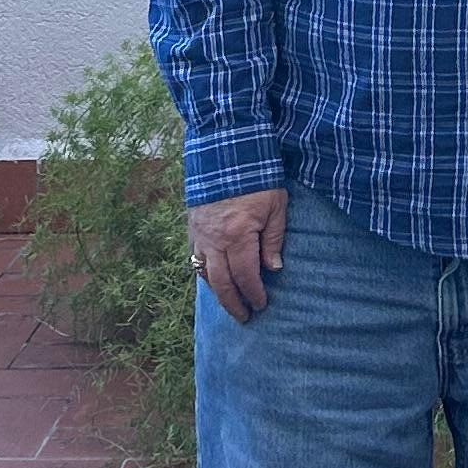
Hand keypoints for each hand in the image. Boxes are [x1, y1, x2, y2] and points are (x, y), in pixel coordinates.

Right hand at [190, 189, 289, 322]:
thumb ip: (273, 239)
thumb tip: (274, 268)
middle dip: (233, 303)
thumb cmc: (256, 178)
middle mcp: (215, 241)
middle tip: (244, 317)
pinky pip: (196, 258)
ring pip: (205, 274)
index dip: (254, 294)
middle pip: (222, 283)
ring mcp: (200, 235)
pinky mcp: (192, 228)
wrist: (224, 151)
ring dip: (218, 292)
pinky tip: (214, 279)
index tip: (261, 304)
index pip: (245, 277)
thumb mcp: (275, 206)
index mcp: (238, 236)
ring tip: (229, 303)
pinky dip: (205, 273)